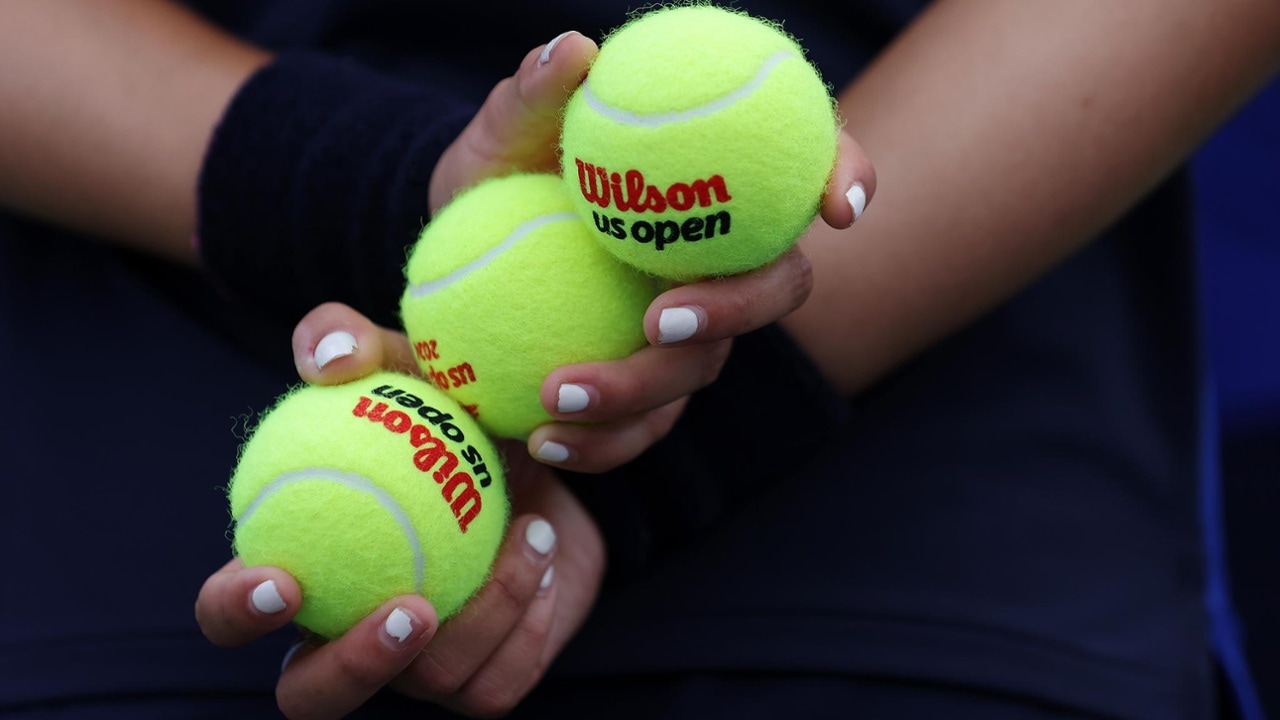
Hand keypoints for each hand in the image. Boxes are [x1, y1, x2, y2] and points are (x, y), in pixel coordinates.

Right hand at [196, 305, 605, 718]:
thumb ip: (352, 341)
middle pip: (311, 696)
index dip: (236, 612)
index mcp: (300, 569)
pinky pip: (497, 683)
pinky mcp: (483, 683)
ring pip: (431, 681)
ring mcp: (415, 670)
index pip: (232, 613)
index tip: (282, 579)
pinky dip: (525, 621)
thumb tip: (328, 359)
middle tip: (412, 606)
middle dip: (354, 668)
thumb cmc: (450, 415)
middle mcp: (345, 632)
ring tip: (528, 531)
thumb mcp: (407, 364)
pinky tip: (544, 557)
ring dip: (485, 609)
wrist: (543, 461)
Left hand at [421, 33, 874, 470]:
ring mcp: (691, 333)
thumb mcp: (502, 133)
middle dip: (734, 309)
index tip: (838, 205)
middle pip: (775, 289)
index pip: (803, 166)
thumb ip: (536, 95)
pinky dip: (598, 442)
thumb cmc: (498, 177)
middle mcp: (720, 261)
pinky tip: (542, 436)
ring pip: (702, 371)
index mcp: (714, 187)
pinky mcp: (648, 395)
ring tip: (557, 392)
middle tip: (661, 319)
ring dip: (639, 390)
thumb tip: (574, 50)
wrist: (459, 253)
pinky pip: (642, 430)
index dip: (845, 177)